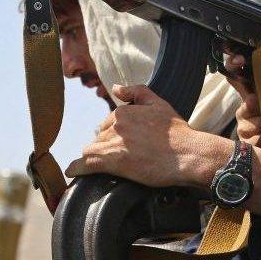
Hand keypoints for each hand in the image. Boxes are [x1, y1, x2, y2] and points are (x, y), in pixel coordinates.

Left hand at [65, 84, 231, 187]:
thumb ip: (136, 92)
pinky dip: (77, 168)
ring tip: (105, 166)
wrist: (187, 154)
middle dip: (108, 145)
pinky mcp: (111, 162)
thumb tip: (116, 87)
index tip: (127, 144)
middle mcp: (114, 125)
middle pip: (100, 137)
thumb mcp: (159, 103)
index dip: (117, 134)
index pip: (109, 123)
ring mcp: (112, 143)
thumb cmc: (177, 132)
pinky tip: (72, 172)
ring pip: (92, 150)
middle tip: (124, 156)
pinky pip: (85, 164)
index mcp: (123, 112)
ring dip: (96, 157)